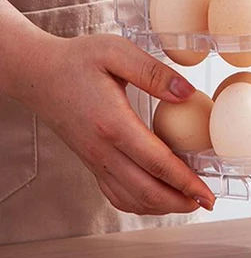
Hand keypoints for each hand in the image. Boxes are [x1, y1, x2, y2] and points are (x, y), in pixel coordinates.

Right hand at [14, 33, 215, 215]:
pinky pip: (116, 193)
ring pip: (131, 198)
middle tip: (207, 201)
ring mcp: (94, 159)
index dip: (185, 180)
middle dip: (180, 201)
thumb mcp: (117, 52)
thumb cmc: (76, 59)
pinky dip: (140, 202)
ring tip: (188, 201)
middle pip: (146, 190)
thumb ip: (153, 72)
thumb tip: (187, 93)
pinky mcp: (91, 161)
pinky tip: (157, 195)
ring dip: (162, 206)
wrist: (37, 73)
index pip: (156, 162)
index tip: (206, 192)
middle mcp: (102, 149)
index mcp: (113, 124)